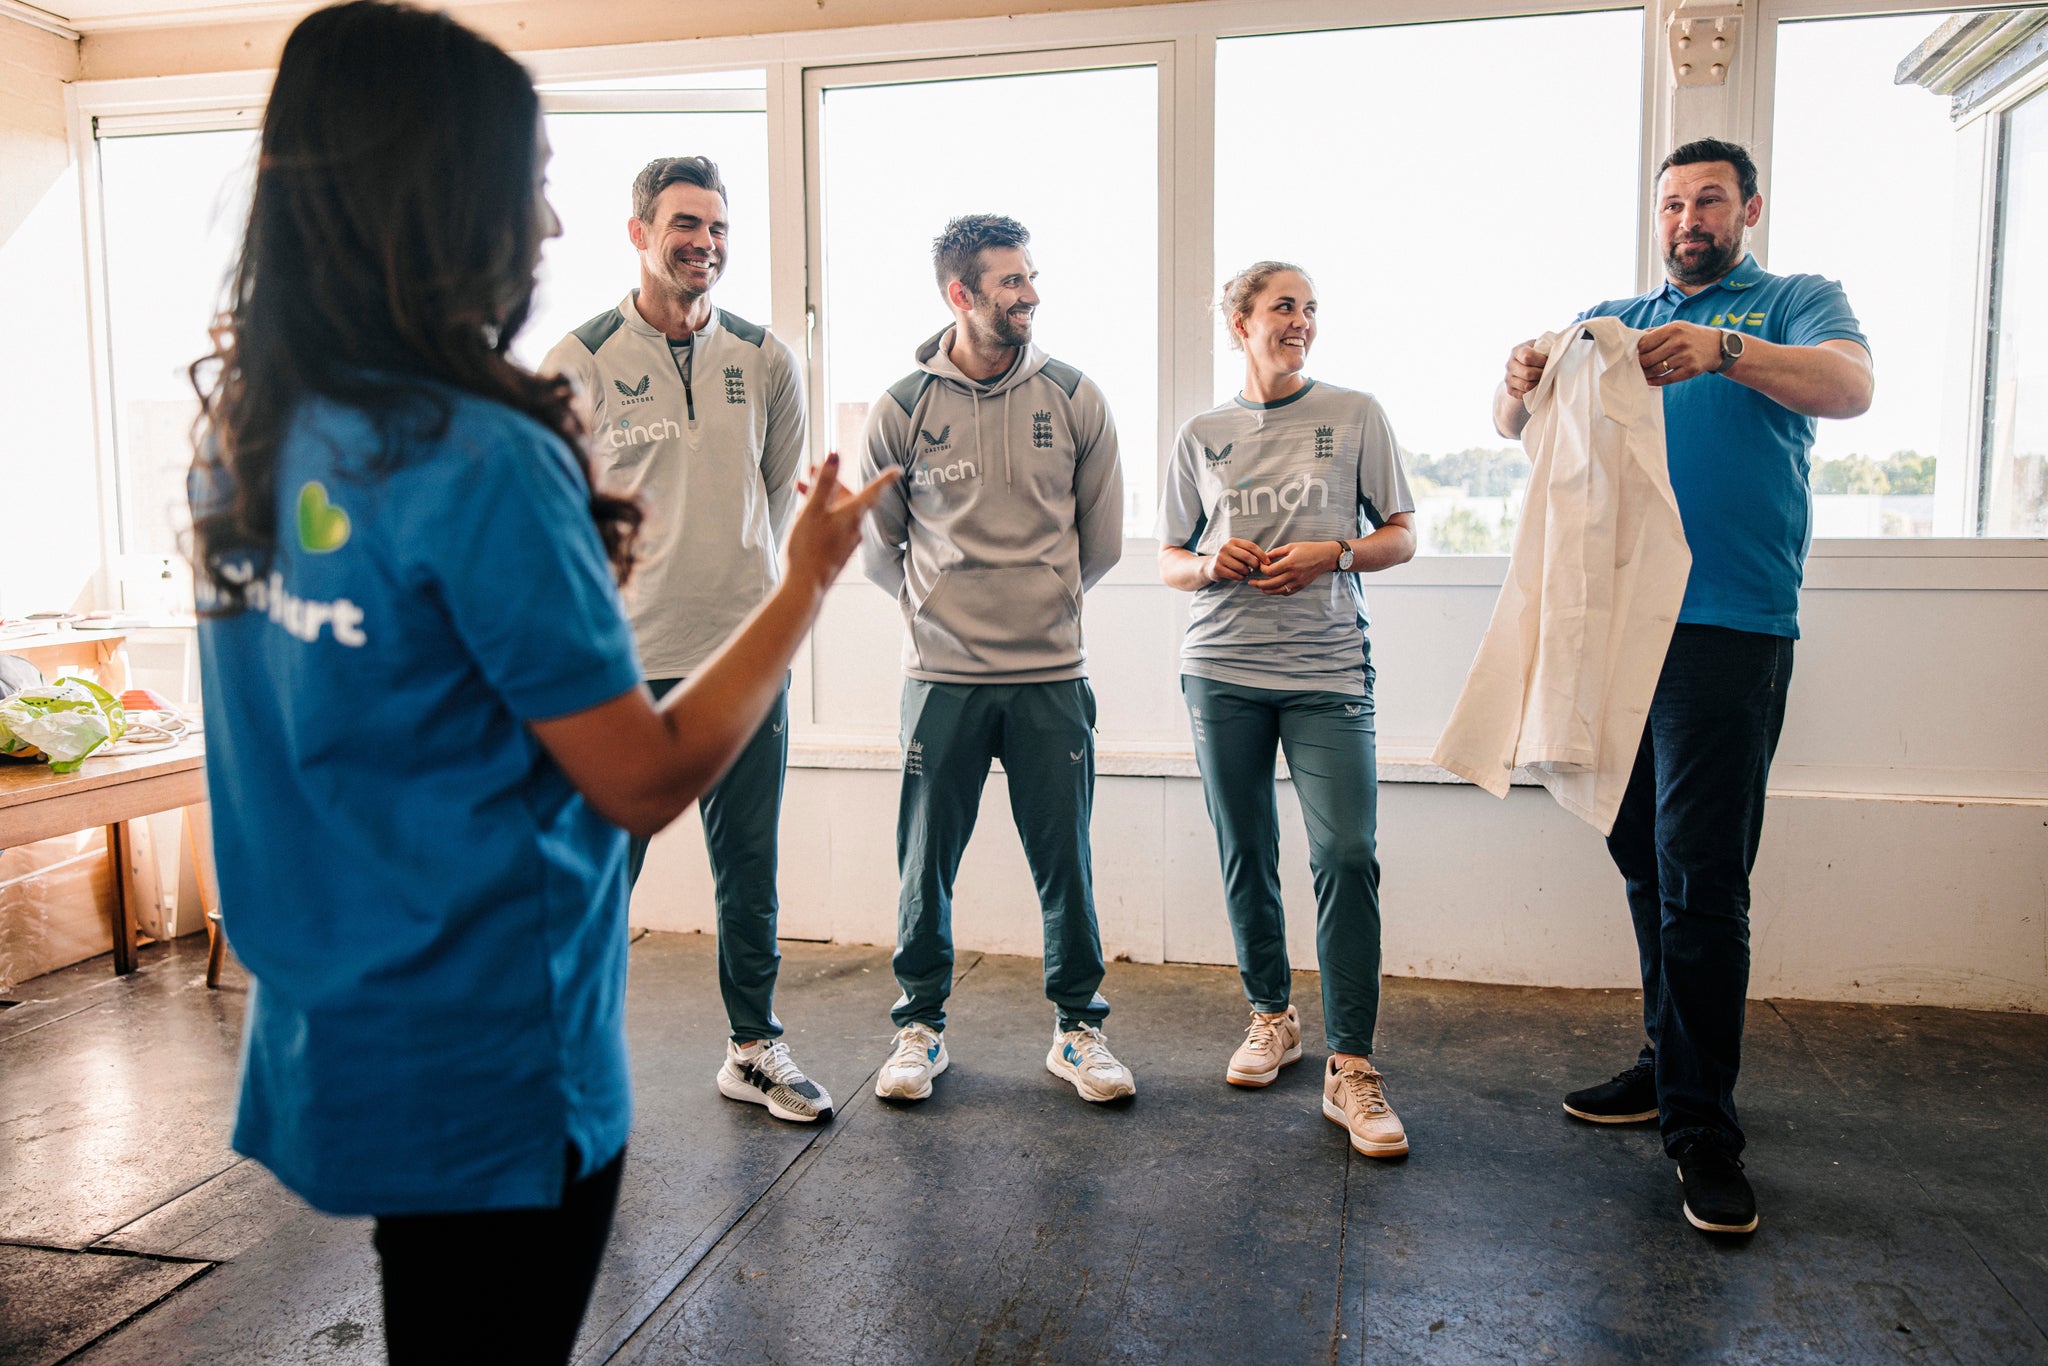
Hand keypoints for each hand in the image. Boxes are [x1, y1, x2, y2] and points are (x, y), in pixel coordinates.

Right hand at [786, 454, 900, 592]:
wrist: (805, 586)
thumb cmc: (808, 547)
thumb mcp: (813, 509)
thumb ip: (824, 482)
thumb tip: (835, 456)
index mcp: (852, 515)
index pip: (873, 491)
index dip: (884, 479)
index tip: (897, 471)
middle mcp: (854, 528)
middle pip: (847, 499)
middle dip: (829, 484)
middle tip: (811, 470)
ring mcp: (847, 542)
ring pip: (836, 513)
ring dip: (820, 500)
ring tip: (799, 492)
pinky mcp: (838, 553)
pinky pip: (832, 528)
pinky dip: (820, 517)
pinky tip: (802, 518)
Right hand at [1203, 537, 1266, 583]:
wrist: (1211, 567)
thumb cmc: (1231, 560)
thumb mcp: (1239, 552)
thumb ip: (1251, 553)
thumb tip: (1268, 561)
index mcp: (1233, 541)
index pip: (1251, 546)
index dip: (1261, 555)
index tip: (1268, 562)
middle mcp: (1225, 547)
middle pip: (1247, 556)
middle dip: (1255, 564)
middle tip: (1257, 569)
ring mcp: (1220, 557)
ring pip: (1241, 567)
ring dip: (1247, 572)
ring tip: (1246, 572)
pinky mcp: (1217, 568)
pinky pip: (1235, 575)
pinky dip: (1241, 578)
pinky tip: (1240, 576)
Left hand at [1252, 541, 1335, 595]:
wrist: (1325, 557)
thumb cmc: (1309, 549)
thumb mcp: (1291, 546)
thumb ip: (1276, 552)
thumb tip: (1264, 557)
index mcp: (1290, 563)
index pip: (1270, 571)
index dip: (1262, 569)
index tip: (1260, 566)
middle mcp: (1293, 575)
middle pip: (1271, 584)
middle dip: (1259, 584)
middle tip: (1251, 582)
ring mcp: (1297, 582)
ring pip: (1277, 591)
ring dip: (1266, 590)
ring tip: (1259, 587)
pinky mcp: (1301, 586)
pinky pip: (1286, 592)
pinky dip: (1277, 592)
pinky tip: (1272, 589)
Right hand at [1504, 341, 1547, 400]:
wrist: (1524, 365)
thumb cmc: (1537, 354)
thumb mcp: (1540, 346)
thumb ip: (1547, 346)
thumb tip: (1560, 352)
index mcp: (1517, 351)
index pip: (1527, 357)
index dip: (1541, 361)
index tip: (1548, 361)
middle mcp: (1509, 364)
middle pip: (1527, 373)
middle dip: (1541, 374)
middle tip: (1548, 373)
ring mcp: (1508, 378)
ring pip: (1526, 386)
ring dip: (1538, 384)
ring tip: (1544, 380)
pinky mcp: (1510, 390)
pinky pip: (1522, 395)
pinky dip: (1532, 392)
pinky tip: (1538, 387)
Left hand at [1638, 322, 1721, 386]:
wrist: (1717, 346)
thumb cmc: (1691, 336)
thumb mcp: (1676, 326)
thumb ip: (1655, 332)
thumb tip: (1634, 338)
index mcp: (1673, 329)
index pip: (1644, 343)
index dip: (1638, 350)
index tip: (1636, 353)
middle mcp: (1679, 342)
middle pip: (1648, 359)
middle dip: (1640, 364)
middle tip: (1638, 365)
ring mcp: (1685, 357)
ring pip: (1656, 370)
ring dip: (1646, 374)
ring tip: (1643, 373)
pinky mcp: (1690, 370)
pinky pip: (1667, 379)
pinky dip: (1655, 382)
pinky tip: (1650, 381)